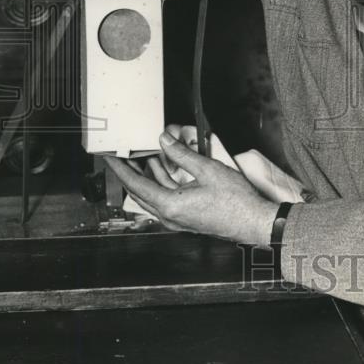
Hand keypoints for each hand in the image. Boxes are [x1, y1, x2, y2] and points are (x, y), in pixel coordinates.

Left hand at [104, 124, 278, 246]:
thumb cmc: (235, 203)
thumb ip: (183, 154)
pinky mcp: (186, 217)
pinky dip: (160, 182)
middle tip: (121, 155)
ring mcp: (177, 218)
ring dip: (145, 175)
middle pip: (140, 192)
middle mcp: (169, 216)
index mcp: (170, 206)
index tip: (110, 157)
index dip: (121, 169)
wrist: (253, 222)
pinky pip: (165, 198)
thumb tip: (165, 141)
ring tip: (140, 156)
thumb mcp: (208, 170)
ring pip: (152, 195)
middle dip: (129, 172)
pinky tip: (162, 168)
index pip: (136, 185)